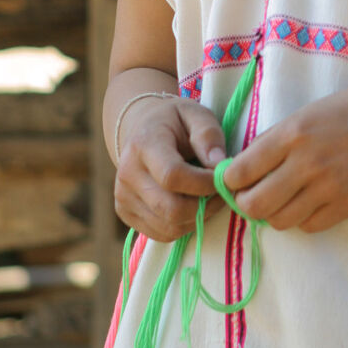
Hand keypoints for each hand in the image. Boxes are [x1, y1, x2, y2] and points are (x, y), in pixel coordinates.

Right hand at [114, 95, 227, 241]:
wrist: (143, 128)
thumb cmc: (175, 121)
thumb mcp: (196, 114)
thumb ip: (209, 135)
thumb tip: (220, 165)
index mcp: (143, 144)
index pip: (172, 175)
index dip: (203, 183)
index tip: (224, 178)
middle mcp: (127, 174)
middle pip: (170, 208)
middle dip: (205, 206)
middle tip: (223, 193)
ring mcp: (123, 197)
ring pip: (168, 226)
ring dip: (197, 217)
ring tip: (210, 197)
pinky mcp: (125, 214)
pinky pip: (161, 233)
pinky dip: (184, 225)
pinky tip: (193, 204)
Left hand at [221, 84, 347, 233]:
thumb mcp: (308, 112)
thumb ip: (276, 139)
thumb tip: (244, 164)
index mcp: (292, 133)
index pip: (240, 171)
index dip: (230, 180)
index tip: (233, 179)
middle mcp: (306, 163)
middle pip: (254, 205)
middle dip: (246, 203)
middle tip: (251, 195)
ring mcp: (327, 188)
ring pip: (279, 221)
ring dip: (273, 213)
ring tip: (281, 198)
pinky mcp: (346, 206)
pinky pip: (308, 226)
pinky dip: (301, 218)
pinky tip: (306, 202)